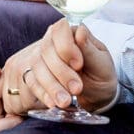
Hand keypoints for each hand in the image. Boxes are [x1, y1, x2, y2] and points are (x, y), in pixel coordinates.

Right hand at [0, 19, 117, 115]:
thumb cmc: (100, 73)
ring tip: (66, 101)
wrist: (97, 93)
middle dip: (61, 72)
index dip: (66, 46)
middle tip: (77, 89)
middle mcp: (52, 42)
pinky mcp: (35, 75)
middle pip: (46, 50)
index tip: (78, 64)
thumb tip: (80, 31)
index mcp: (71, 33)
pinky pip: (32, 82)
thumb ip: (89, 48)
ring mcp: (41, 58)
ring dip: (51, 86)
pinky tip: (53, 103)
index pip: (60, 29)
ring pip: (37, 67)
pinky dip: (42, 93)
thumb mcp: (101, 62)